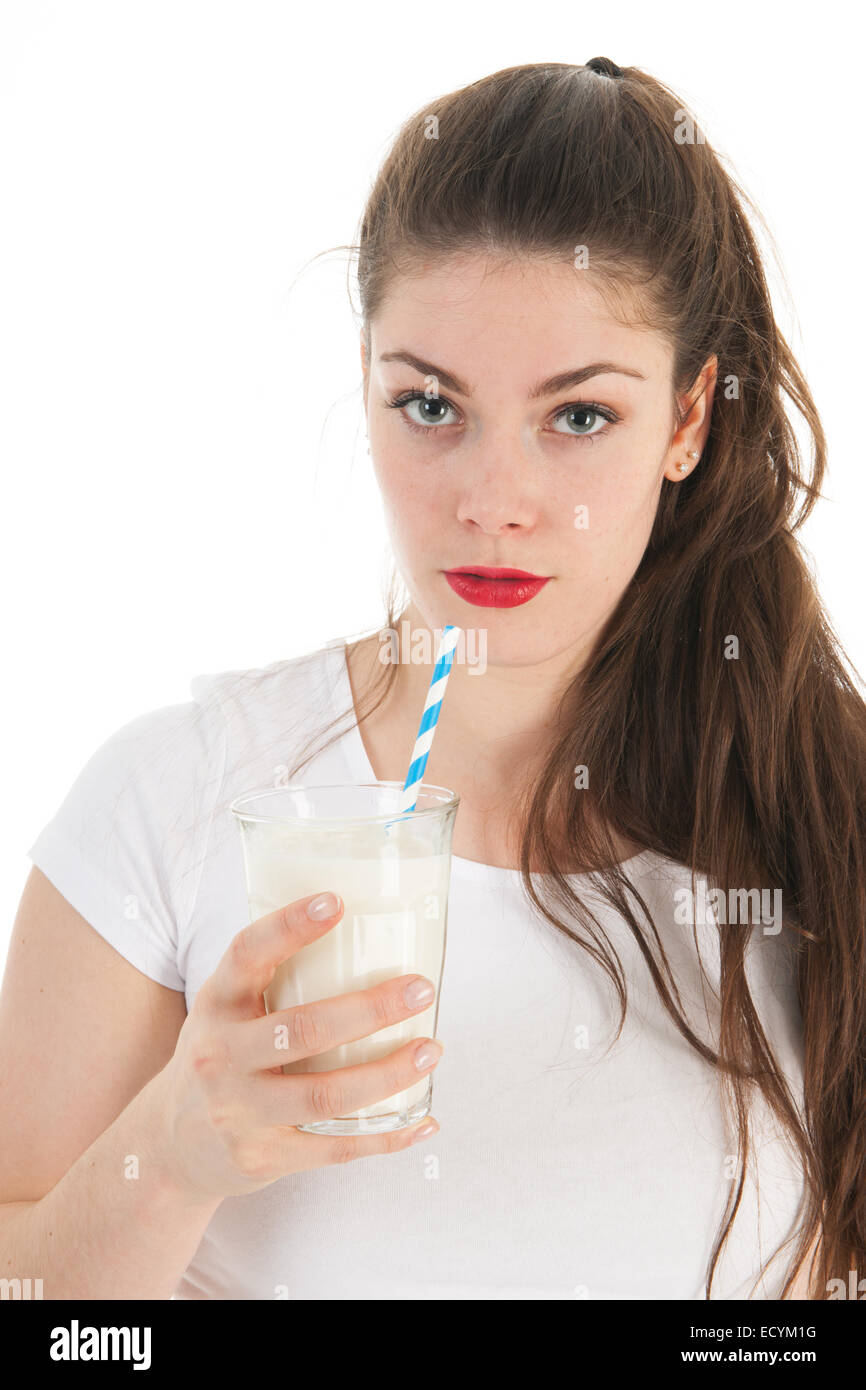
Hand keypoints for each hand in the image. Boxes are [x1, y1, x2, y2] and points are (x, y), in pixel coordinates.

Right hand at [151, 892, 441, 1200]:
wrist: (172, 1147)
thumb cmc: (223, 1057)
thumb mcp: (226, 1010)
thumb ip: (274, 977)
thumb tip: (367, 933)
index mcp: (216, 1004)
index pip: (247, 954)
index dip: (289, 926)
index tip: (336, 901)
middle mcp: (220, 1056)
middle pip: (303, 1030)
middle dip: (371, 1009)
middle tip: (421, 989)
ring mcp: (238, 1113)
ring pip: (326, 1096)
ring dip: (388, 1073)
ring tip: (431, 1049)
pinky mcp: (261, 1158)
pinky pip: (334, 1149)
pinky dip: (386, 1137)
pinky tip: (423, 1121)